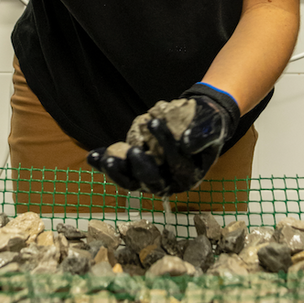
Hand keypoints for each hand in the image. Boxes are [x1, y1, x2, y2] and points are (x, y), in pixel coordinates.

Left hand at [87, 83, 238, 196]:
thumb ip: (201, 136)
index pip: (176, 165)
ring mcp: (149, 176)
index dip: (165, 145)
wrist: (197, 120)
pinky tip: (93, 155)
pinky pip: (119, 169)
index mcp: (188, 176)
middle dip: (139, 168)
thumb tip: (186, 145)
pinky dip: (104, 163)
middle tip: (132, 151)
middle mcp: (168, 182)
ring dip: (116, 171)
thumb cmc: (206, 124)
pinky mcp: (135, 168)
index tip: (155, 123)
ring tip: (106, 158)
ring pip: (131, 180)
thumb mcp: (210, 127)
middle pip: (150, 182)